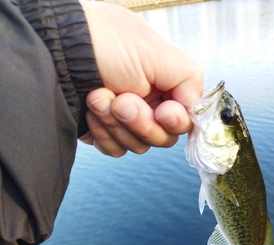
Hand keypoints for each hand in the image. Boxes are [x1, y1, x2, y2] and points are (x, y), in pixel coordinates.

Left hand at [79, 1, 202, 156]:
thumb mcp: (156, 54)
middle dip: (140, 121)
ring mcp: (126, 121)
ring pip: (139, 146)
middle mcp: (150, 104)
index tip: (162, 112)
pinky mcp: (106, 133)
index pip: (185, 120)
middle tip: (121, 100)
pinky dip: (104, 133)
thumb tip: (196, 108)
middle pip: (162, 138)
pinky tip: (90, 110)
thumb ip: (188, 79)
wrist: (57, 51)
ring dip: (117, 124)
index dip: (174, 121)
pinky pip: (116, 151)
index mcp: (166, 85)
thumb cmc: (105, 43)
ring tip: (97, 96)